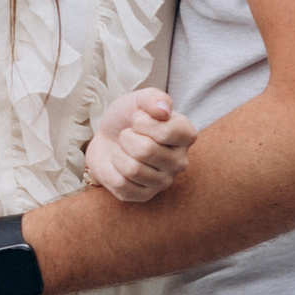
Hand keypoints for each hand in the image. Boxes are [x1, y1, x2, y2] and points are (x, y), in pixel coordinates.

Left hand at [85, 88, 196, 205]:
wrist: (108, 136)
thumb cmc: (128, 118)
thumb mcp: (139, 99)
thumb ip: (153, 98)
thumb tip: (164, 109)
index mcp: (186, 135)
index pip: (169, 132)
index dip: (143, 122)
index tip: (137, 119)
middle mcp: (180, 162)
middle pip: (147, 151)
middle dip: (127, 137)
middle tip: (127, 135)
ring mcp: (163, 182)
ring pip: (133, 169)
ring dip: (118, 154)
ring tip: (123, 149)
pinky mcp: (143, 196)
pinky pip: (121, 185)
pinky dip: (111, 171)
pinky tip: (117, 164)